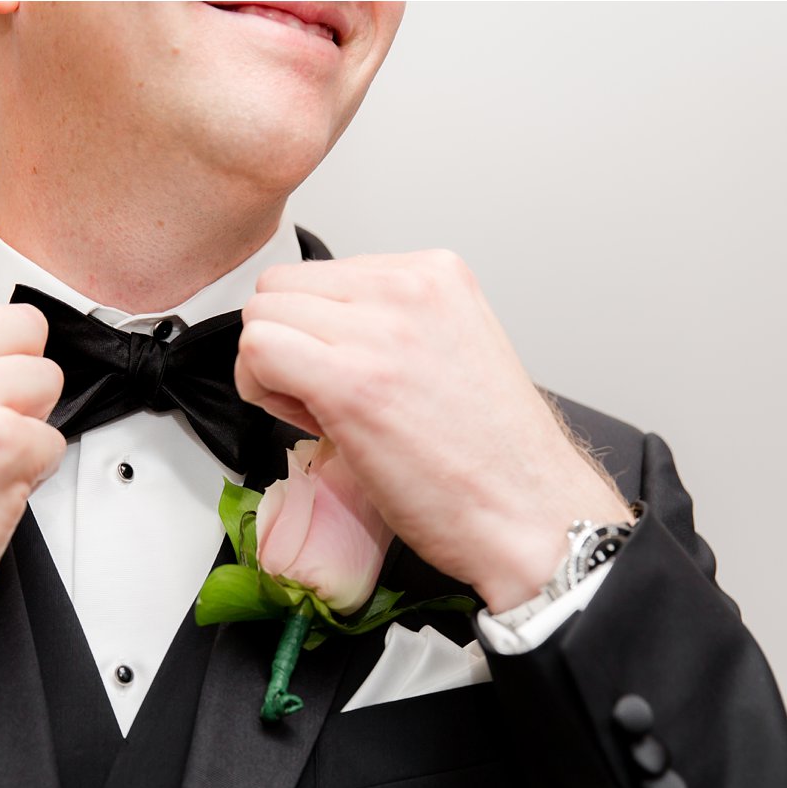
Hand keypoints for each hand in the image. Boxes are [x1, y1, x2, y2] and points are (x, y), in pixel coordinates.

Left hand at [236, 251, 630, 612]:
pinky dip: (260, 389)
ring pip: (262, 314)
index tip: (347, 374)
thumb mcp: (453, 350)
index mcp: (435, 273)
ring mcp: (379, 329)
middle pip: (283, 286)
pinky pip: (257, 350)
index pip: (324, 273)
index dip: (317, 331)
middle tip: (323, 397)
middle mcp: (408, 287)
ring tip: (321, 412)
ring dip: (270, 368)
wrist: (528, 514)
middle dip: (286, 342)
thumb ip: (392, 323)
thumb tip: (325, 329)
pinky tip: (306, 422)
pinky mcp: (349, 380)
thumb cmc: (492, 458)